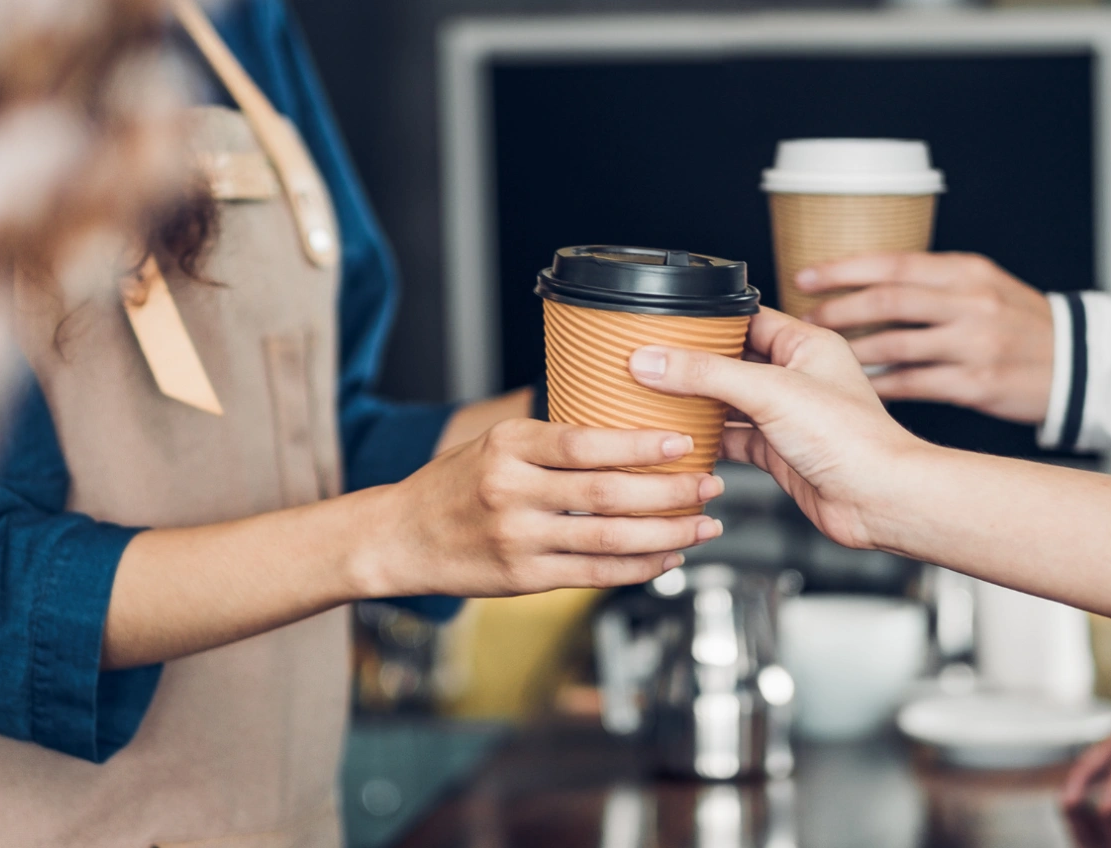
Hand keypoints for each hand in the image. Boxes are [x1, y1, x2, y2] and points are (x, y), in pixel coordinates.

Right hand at [367, 418, 725, 597]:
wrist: (399, 537)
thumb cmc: (454, 485)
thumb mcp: (493, 444)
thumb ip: (551, 441)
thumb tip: (626, 430)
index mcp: (507, 446)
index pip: (584, 443)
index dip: (639, 445)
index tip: (682, 443)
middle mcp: (511, 491)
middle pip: (606, 493)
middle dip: (669, 492)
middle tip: (710, 485)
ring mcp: (517, 538)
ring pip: (608, 539)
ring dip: (666, 534)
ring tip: (703, 526)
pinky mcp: (522, 578)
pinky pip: (593, 575)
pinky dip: (637, 568)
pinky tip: (667, 558)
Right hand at [627, 308, 926, 549]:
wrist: (878, 500)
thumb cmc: (852, 439)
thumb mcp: (770, 392)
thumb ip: (707, 374)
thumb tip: (654, 360)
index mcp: (806, 345)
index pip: (746, 319)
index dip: (707, 321)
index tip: (666, 325)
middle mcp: (797, 377)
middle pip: (732, 361)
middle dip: (694, 364)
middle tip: (651, 362)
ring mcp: (787, 416)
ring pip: (729, 402)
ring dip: (697, 403)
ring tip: (655, 397)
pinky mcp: (779, 453)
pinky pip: (734, 439)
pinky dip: (708, 440)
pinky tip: (682, 439)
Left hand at [796, 252, 1052, 423]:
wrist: (1080, 363)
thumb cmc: (1021, 322)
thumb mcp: (984, 285)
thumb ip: (932, 281)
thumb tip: (863, 282)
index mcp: (966, 271)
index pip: (893, 263)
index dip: (843, 269)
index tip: (805, 277)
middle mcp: (970, 303)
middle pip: (888, 301)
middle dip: (838, 310)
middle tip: (804, 320)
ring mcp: (974, 345)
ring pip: (895, 345)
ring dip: (851, 351)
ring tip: (822, 356)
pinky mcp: (976, 384)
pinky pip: (913, 384)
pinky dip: (879, 385)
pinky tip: (856, 387)